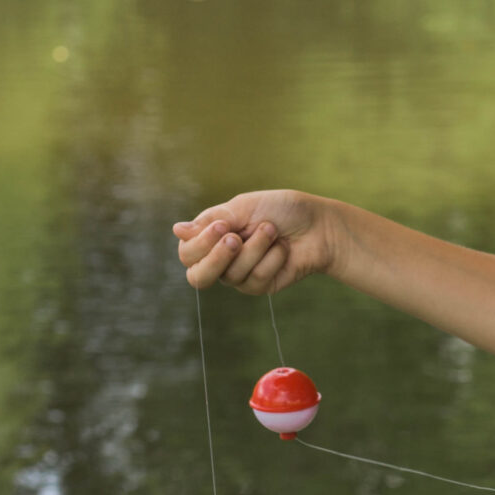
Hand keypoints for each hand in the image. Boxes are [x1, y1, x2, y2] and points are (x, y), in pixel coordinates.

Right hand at [174, 191, 337, 294]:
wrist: (318, 224)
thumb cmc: (281, 210)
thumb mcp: (244, 208)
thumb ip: (212, 221)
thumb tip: (176, 231)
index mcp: (211, 235)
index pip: (187, 252)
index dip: (200, 244)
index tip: (224, 226)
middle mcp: (221, 258)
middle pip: (198, 277)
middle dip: (217, 258)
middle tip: (237, 239)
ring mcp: (240, 275)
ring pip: (231, 276)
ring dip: (255, 249)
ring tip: (273, 231)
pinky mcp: (260, 286)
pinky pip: (255, 281)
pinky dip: (271, 260)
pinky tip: (283, 248)